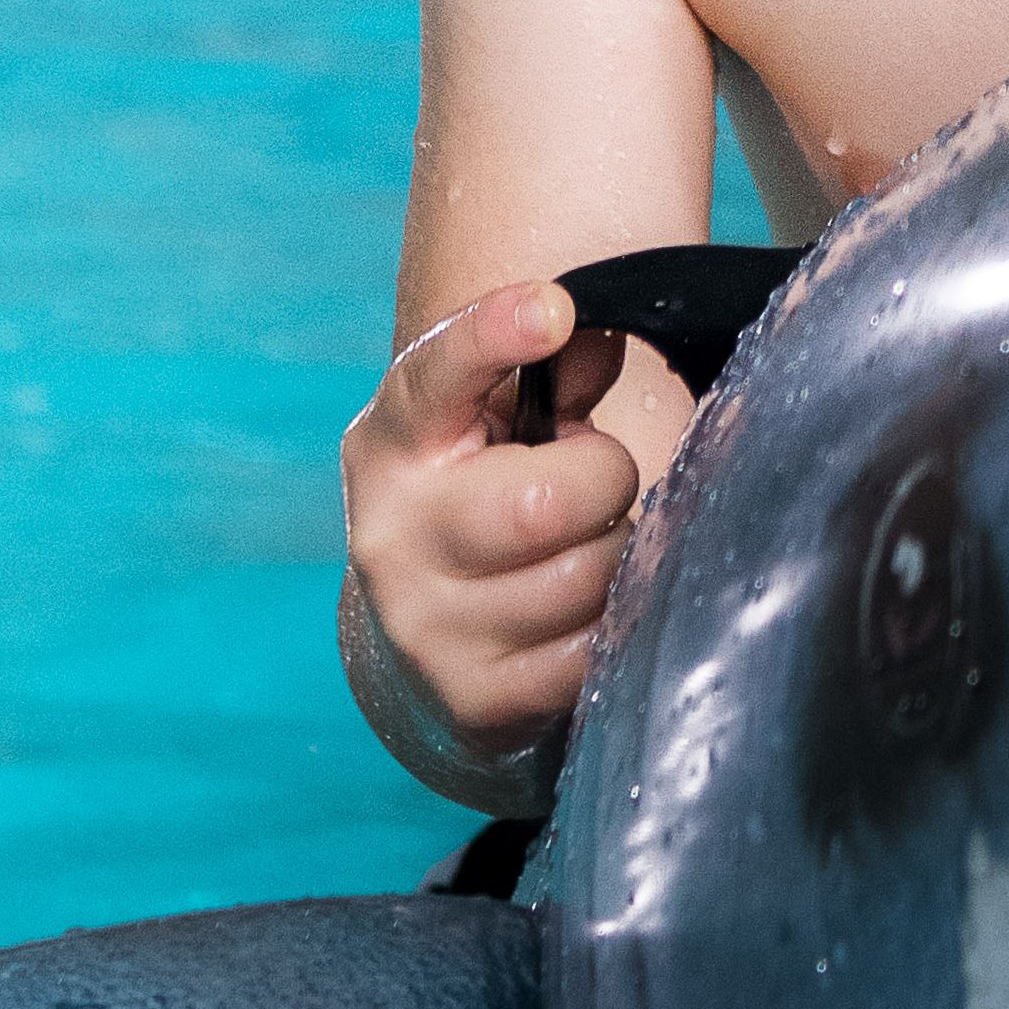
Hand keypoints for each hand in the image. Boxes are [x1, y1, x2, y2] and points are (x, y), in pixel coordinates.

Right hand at [338, 281, 641, 805]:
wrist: (423, 642)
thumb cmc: (488, 495)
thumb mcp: (503, 423)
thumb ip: (556, 372)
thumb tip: (596, 335)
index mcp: (395, 440)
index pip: (436, 375)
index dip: (493, 335)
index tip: (551, 307)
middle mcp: (391, 534)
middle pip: (547, 501)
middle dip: (605, 482)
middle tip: (595, 486)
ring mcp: (423, 626)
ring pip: (586, 579)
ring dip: (616, 558)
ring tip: (581, 549)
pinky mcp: (470, 701)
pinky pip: (591, 655)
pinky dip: (611, 628)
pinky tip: (581, 614)